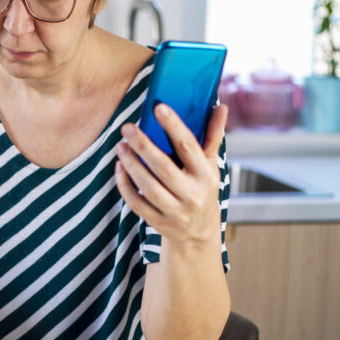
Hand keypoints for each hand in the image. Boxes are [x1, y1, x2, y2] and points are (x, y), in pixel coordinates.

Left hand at [115, 103, 227, 250]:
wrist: (198, 233)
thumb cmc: (203, 189)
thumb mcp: (211, 165)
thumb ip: (213, 135)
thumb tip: (220, 106)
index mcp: (206, 175)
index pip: (189, 147)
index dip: (174, 126)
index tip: (159, 108)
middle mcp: (192, 194)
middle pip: (163, 167)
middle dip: (143, 145)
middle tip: (128, 127)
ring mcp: (175, 211)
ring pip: (148, 186)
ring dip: (132, 164)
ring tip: (121, 145)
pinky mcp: (158, 222)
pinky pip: (136, 203)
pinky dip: (125, 185)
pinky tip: (119, 167)